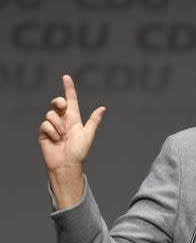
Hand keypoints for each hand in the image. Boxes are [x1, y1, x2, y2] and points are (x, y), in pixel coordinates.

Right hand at [39, 75, 105, 207]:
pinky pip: (45, 124)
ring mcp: (53, 126)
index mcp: (74, 118)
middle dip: (58, 101)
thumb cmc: (79, 151)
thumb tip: (103, 108)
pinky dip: (51, 131)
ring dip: (58, 124)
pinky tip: (56, 139)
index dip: (69, 88)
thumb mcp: (88, 134)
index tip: (66, 77)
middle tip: (62, 107)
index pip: (71, 100)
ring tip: (63, 136)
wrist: (67, 165)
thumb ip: (94, 121)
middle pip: (57, 103)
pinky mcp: (44, 133)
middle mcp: (63, 120)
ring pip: (50, 114)